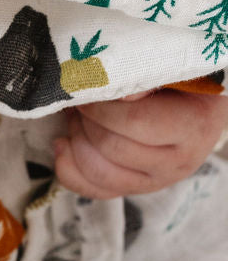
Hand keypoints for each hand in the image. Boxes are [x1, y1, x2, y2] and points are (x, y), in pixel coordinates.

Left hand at [53, 87, 227, 198]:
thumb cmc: (182, 83)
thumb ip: (147, 76)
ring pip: (99, 174)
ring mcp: (155, 182)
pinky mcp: (134, 191)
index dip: (101, 106)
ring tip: (75, 117)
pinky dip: (69, 169)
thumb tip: (117, 94)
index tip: (87, 86)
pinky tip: (63, 144)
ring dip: (76, 142)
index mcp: (192, 126)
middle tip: (80, 100)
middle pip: (112, 148)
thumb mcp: (172, 69)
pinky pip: (93, 190)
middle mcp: (177, 163)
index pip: (134, 122)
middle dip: (86, 121)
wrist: (196, 110)